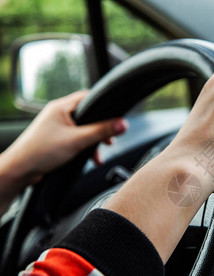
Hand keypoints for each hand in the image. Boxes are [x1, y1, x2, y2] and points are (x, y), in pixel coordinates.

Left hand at [0, 91, 127, 209]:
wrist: (20, 170)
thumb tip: (123, 124)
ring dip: (94, 140)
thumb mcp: (77, 140)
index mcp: (61, 107)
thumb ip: (102, 131)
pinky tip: (92, 159)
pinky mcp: (57, 140)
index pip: (88, 97)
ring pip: (84, 129)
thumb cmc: (41, 152)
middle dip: (101, 128)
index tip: (116, 114)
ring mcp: (57, 127)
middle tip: (110, 138)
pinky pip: (77, 139)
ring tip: (101, 152)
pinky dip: (86, 147)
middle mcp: (58, 114)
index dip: (104, 105)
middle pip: (88, 115)